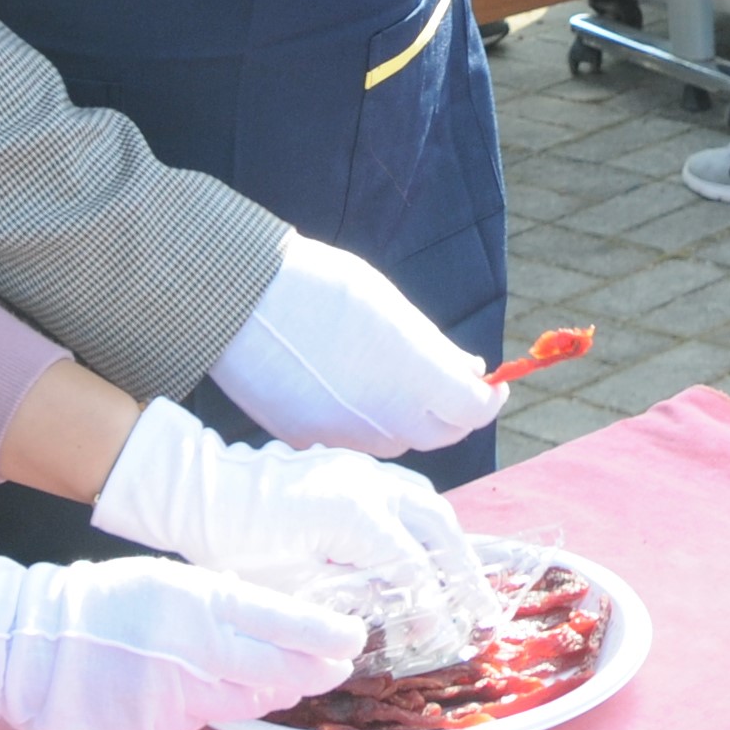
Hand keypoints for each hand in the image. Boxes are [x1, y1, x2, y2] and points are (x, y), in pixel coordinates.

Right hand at [0, 553, 361, 729]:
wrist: (39, 643)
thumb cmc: (112, 599)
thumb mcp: (176, 579)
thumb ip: (226, 602)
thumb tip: (279, 625)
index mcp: (203, 604)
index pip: (285, 623)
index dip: (327, 635)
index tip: (354, 638)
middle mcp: (197, 653)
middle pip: (280, 674)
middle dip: (317, 671)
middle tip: (337, 664)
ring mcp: (177, 698)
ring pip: (249, 703)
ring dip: (273, 690)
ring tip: (287, 677)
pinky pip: (205, 721)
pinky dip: (217, 705)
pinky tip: (209, 688)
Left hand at [89, 398, 491, 620]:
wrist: (201, 492)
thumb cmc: (237, 544)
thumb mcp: (291, 587)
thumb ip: (351, 599)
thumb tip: (394, 614)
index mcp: (355, 514)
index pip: (413, 566)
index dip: (430, 606)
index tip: (437, 639)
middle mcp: (369, 484)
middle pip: (438, 524)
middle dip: (463, 570)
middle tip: (482, 610)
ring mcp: (362, 469)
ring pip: (427, 502)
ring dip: (450, 542)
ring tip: (464, 583)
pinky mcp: (351, 467)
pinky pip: (405, 492)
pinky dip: (426, 522)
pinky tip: (428, 548)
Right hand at [208, 235, 505, 455]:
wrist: (239, 298)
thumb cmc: (319, 285)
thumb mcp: (391, 307)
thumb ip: (435, 348)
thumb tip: (470, 372)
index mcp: (414, 375)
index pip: (473, 410)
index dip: (488, 398)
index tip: (490, 384)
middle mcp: (384, 416)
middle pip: (440, 434)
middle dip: (453, 412)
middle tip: (450, 383)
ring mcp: (344, 435)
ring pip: (397, 442)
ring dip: (408, 419)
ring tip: (391, 377)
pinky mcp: (308, 442)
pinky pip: (353, 444)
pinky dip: (364, 423)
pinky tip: (348, 387)